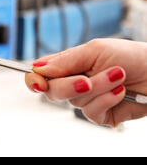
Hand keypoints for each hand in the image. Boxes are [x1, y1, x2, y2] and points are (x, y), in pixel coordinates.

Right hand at [25, 38, 146, 126]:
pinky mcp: (99, 113)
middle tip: (87, 79)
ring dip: (99, 88)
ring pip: (74, 101)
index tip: (39, 83)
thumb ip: (65, 61)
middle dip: (69, 86)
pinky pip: (91, 112)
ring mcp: (86, 99)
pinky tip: (120, 91)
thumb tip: (39, 69)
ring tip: (117, 76)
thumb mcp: (94, 50)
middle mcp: (73, 82)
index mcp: (67, 65)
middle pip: (52, 91)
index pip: (40, 75)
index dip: (34, 80)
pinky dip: (107, 100)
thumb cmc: (130, 56)